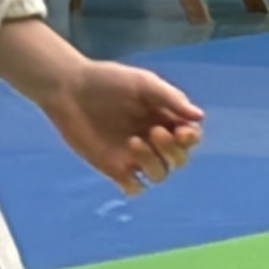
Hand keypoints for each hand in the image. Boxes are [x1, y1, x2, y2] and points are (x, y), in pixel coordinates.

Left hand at [40, 54, 204, 193]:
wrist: (69, 89)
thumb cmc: (107, 81)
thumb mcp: (142, 83)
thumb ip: (170, 99)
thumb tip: (199, 118)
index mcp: (165, 119)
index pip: (190, 138)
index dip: (190, 139)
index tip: (182, 131)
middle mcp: (153, 141)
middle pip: (179, 160)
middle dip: (173, 151)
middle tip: (155, 133)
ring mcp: (134, 157)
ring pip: (159, 175)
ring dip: (153, 163)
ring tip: (133, 142)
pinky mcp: (114, 168)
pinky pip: (134, 188)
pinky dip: (134, 185)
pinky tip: (124, 168)